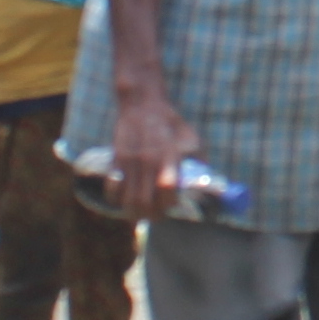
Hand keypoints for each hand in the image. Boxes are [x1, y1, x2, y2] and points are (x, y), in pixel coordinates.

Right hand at [113, 87, 202, 213]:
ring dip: (134, 213)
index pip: (167, 189)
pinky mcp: (116, 160)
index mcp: (169, 156)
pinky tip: (124, 199)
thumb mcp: (192, 139)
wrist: (142, 104)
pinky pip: (112, 189)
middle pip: (145, 202)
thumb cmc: (171, 124)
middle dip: (152, 215)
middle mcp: (148, 161)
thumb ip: (197, 163)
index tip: (172, 206)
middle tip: (157, 215)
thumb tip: (206, 186)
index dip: (170, 203)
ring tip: (141, 212)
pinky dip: (116, 200)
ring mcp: (130, 162)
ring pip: (127, 201)